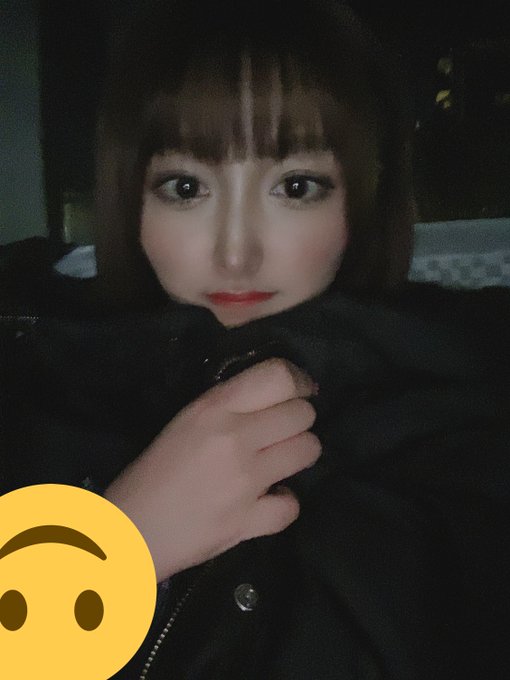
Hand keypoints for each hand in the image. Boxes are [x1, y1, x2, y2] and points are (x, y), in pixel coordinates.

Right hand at [105, 357, 320, 580]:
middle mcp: (234, 438)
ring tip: (278, 461)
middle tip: (281, 430)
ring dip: (298, 454)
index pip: (278, 377)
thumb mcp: (184, 421)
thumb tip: (274, 399)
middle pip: (302, 414)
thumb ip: (228, 406)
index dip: (299, 381)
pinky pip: (293, 505)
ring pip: (308, 451)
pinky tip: (267, 499)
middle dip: (298, 419)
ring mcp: (245, 482)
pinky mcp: (248, 521)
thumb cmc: (150, 472)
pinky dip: (284, 503)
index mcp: (213, 408)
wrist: (129, 530)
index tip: (301, 390)